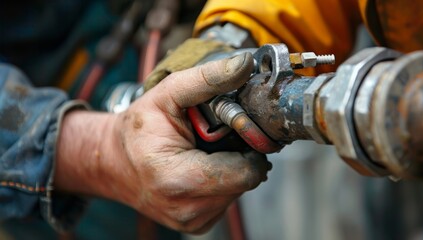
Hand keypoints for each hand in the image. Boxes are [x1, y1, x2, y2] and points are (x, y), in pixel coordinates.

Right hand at [55, 53, 271, 233]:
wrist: (114, 161)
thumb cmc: (137, 130)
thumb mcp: (167, 94)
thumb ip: (207, 79)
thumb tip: (243, 64)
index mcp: (178, 180)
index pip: (246, 172)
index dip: (248, 147)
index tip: (234, 131)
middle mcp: (187, 209)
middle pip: (245, 181)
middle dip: (239, 155)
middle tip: (215, 138)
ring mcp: (192, 221)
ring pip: (238, 190)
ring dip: (231, 168)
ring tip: (205, 151)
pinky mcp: (196, 224)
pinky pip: (227, 199)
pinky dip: (222, 181)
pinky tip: (202, 166)